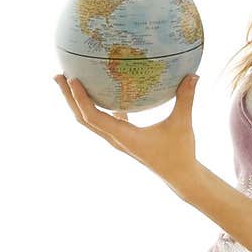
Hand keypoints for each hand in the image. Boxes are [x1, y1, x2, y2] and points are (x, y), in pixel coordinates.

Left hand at [53, 72, 199, 194]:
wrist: (180, 176)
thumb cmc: (180, 152)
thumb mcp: (182, 123)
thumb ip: (185, 99)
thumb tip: (193, 74)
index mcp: (124, 137)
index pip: (94, 117)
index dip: (80, 99)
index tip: (71, 79)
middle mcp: (115, 139)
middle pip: (83, 118)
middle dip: (69, 98)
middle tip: (57, 75)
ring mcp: (118, 140)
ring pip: (91, 121)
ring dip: (78, 102)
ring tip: (69, 81)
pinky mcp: (124, 138)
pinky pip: (104, 121)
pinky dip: (97, 107)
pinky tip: (102, 91)